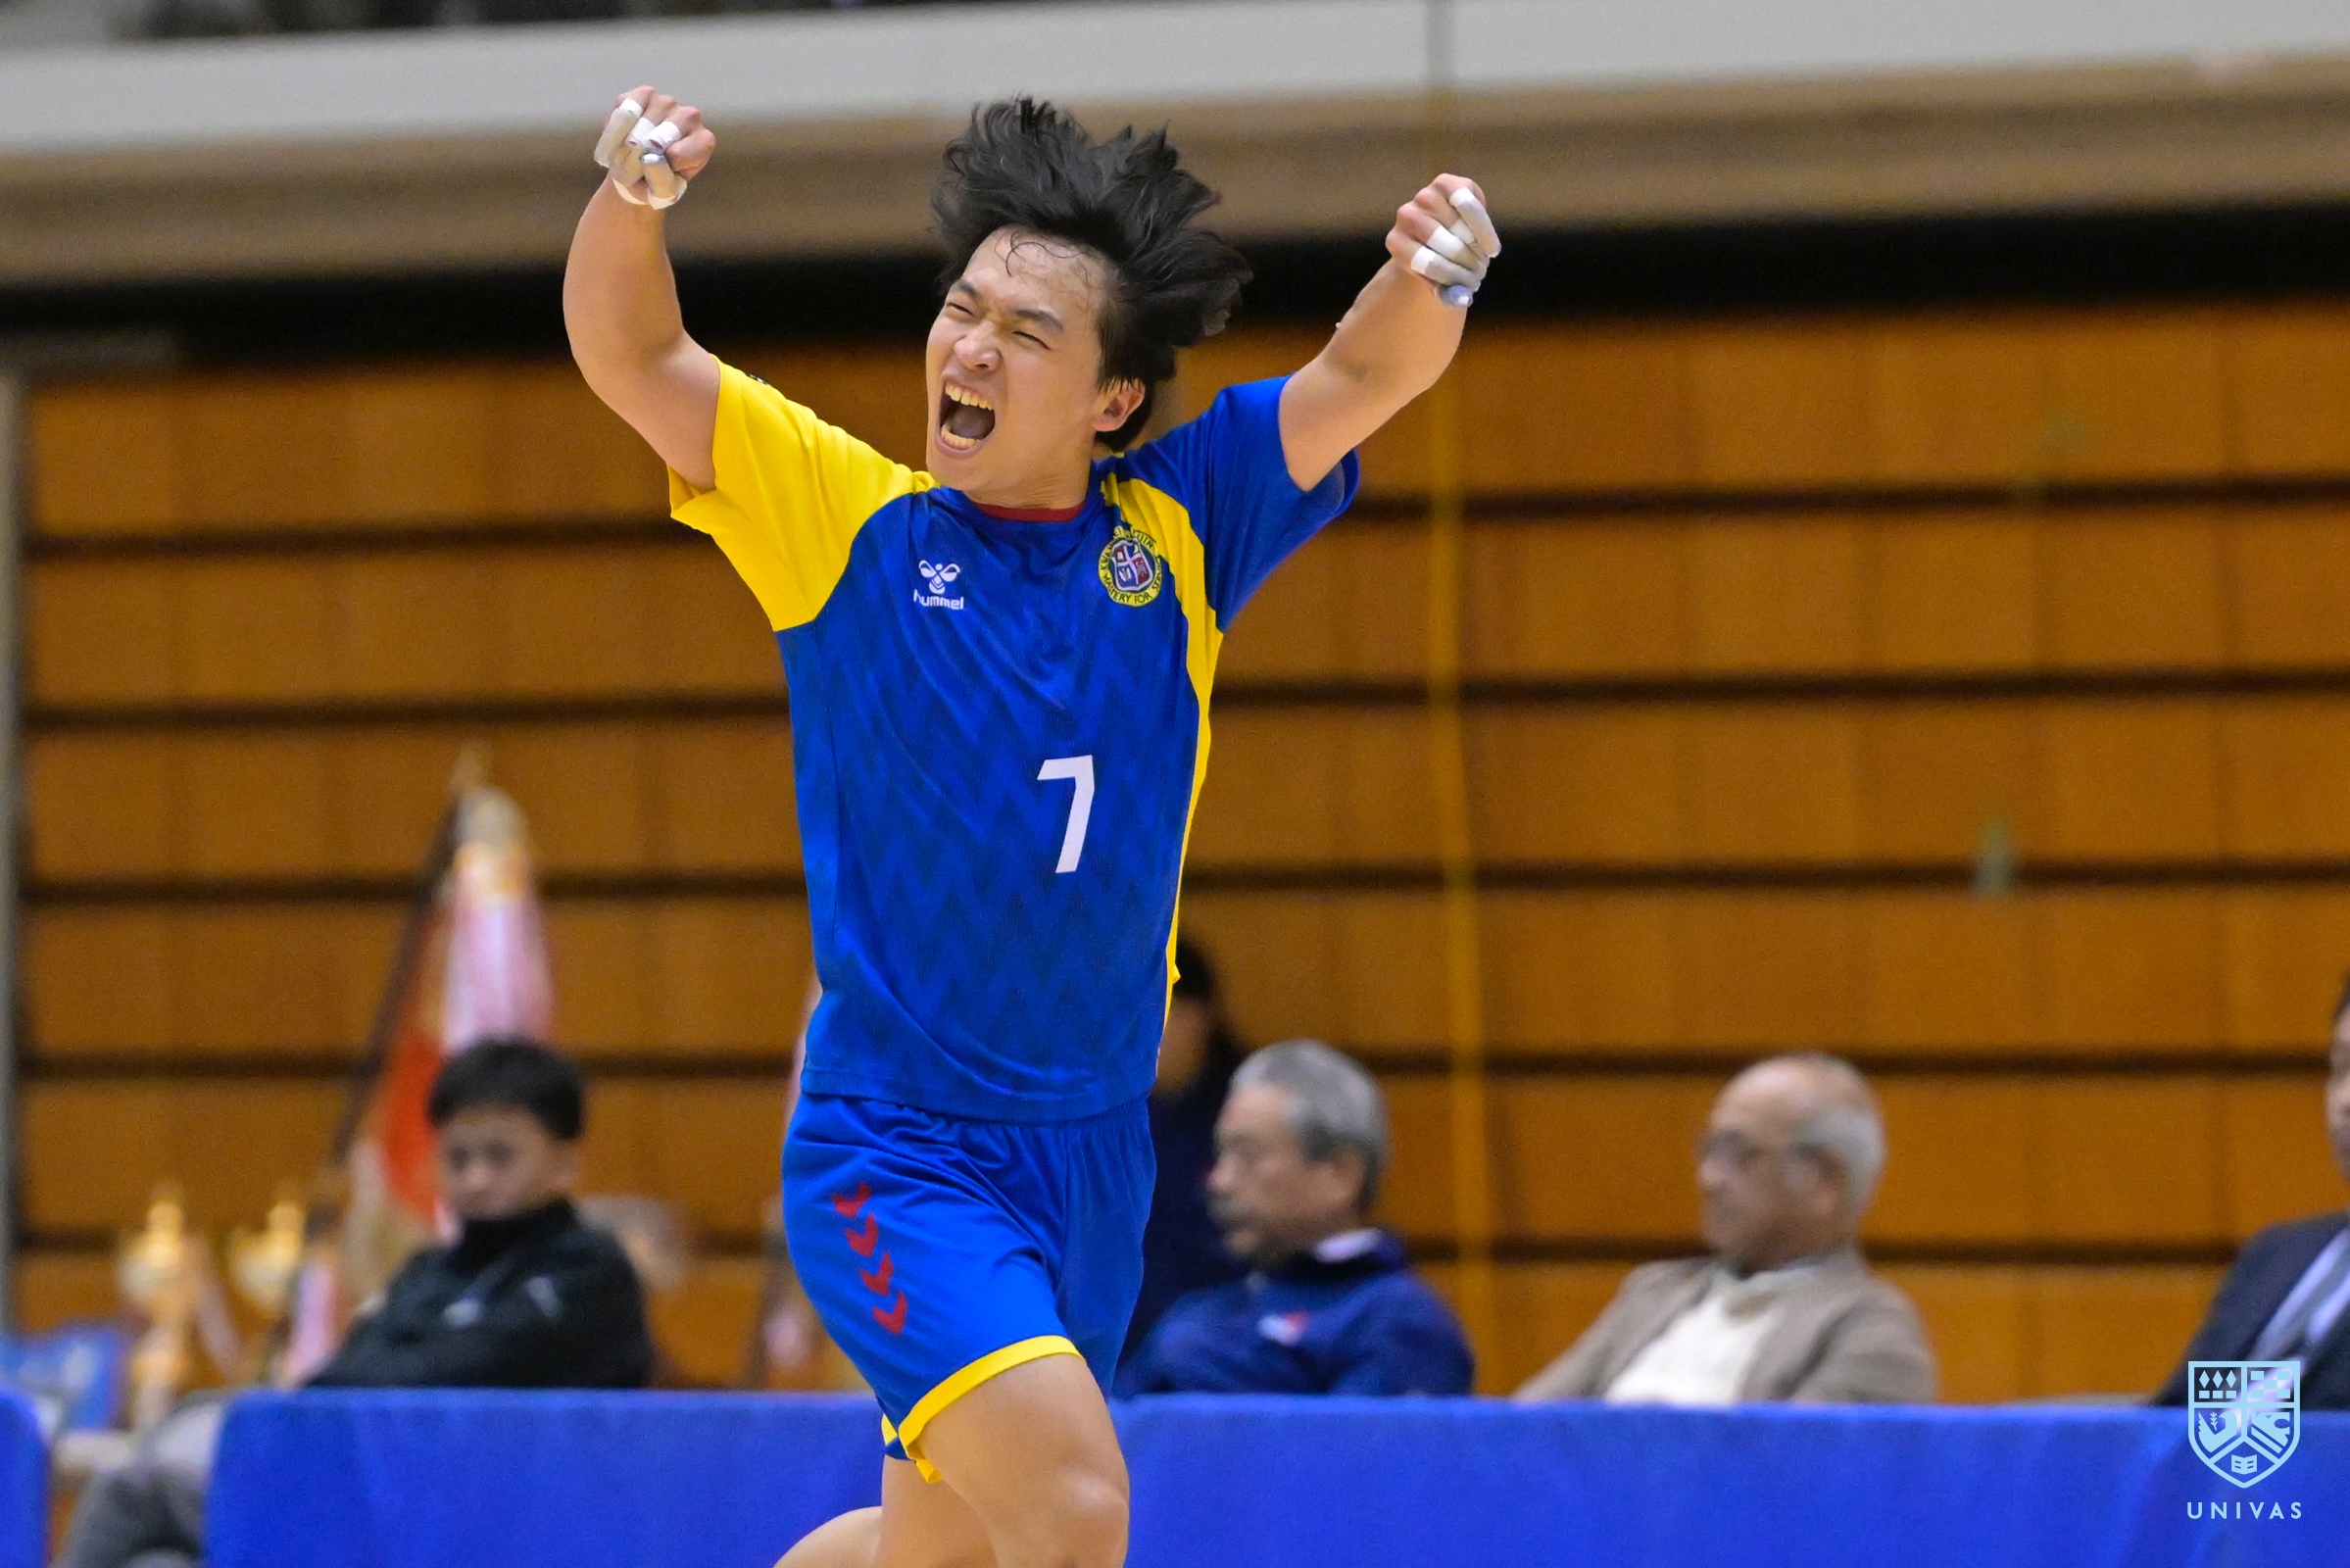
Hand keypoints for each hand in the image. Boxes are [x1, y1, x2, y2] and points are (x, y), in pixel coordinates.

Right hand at [592, 85, 716, 210]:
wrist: (637, 170)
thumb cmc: (654, 182)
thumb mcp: (661, 193)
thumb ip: (661, 181)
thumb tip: (650, 159)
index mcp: (703, 141)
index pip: (678, 154)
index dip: (657, 169)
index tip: (651, 177)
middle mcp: (689, 116)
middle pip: (658, 137)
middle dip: (638, 158)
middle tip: (630, 170)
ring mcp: (666, 102)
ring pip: (639, 124)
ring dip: (624, 146)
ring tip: (623, 158)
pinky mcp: (642, 94)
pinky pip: (623, 112)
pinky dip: (614, 132)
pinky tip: (616, 143)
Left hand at [1386, 174, 1499, 308]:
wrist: (1443, 232)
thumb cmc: (1442, 261)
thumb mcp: (1440, 279)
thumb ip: (1449, 290)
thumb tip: (1463, 298)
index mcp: (1396, 242)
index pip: (1423, 260)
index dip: (1449, 274)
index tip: (1467, 286)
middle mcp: (1405, 216)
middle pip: (1440, 240)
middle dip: (1465, 260)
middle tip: (1480, 273)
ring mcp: (1424, 196)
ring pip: (1456, 222)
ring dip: (1475, 245)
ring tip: (1485, 259)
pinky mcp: (1446, 183)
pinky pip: (1467, 201)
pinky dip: (1482, 225)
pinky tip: (1491, 245)